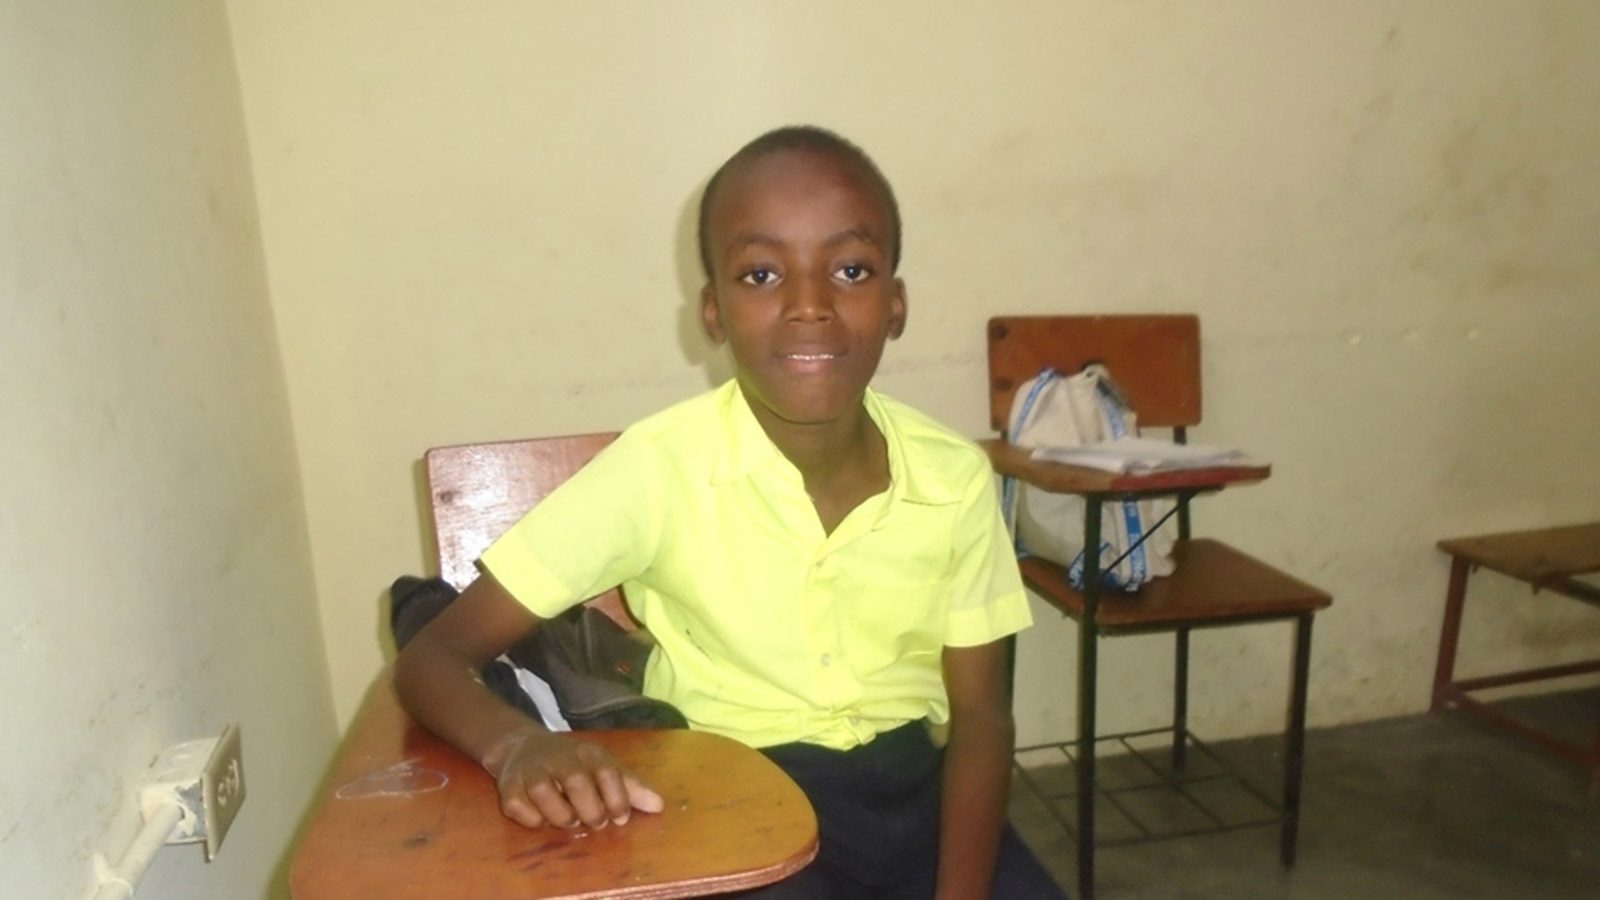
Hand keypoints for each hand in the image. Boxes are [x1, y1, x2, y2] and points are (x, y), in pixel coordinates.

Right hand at [483, 730, 663, 828]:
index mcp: (587, 753)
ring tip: (570, 820)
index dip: (618, 798)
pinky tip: (542, 818)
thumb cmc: (572, 763)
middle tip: (596, 822)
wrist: (522, 747)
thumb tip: (659, 806)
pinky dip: (532, 818)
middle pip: (577, 782)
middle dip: (590, 809)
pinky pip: (518, 807)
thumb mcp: (602, 767)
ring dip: (561, 815)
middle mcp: (558, 758)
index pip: (608, 772)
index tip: (621, 818)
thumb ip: (630, 787)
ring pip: (544, 794)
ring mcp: (531, 771)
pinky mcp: (508, 786)